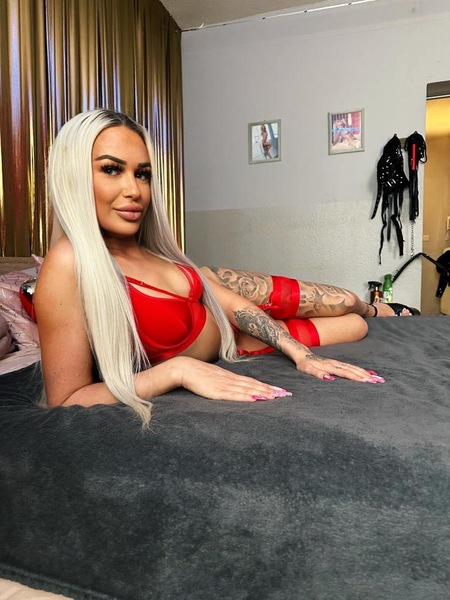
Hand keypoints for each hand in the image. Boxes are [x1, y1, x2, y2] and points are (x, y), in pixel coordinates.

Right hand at [176, 357, 291, 401]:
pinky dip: (245, 397)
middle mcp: (231, 379)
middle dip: (270, 390)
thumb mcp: (214, 377)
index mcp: (230, 376)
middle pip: (254, 385)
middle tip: (285, 394)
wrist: (184, 368)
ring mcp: (224, 384)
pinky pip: (233, 395)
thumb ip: (224, 382)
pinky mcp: (216, 391)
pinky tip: (254, 399)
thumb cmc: (198, 374)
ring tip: (275, 397)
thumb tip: (234, 388)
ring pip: (247, 389)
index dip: (266, 386)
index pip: (252, 382)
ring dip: (262, 393)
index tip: (279, 390)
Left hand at [295, 353, 384, 383]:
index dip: (357, 377)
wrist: (303, 354)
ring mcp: (338, 363)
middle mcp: (336, 364)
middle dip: (366, 376)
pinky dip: (361, 370)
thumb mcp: (308, 370)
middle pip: (353, 370)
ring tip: (378, 378)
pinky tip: (369, 373)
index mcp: (330, 366)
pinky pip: (352, 367)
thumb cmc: (305, 364)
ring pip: (354, 368)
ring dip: (366, 373)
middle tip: (379, 381)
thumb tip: (328, 378)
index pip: (346, 373)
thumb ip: (318, 373)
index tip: (368, 381)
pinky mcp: (338, 363)